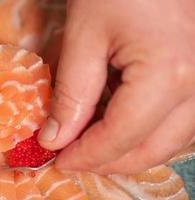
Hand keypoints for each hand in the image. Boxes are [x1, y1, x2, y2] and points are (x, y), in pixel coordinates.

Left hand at [38, 0, 194, 173]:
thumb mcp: (84, 36)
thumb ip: (71, 94)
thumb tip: (55, 139)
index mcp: (169, 75)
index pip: (120, 137)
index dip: (85, 156)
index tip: (57, 159)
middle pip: (150, 150)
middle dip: (106, 160)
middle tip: (71, 156)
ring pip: (168, 142)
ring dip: (127, 149)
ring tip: (89, 140)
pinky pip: (177, 122)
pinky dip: (144, 131)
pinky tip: (116, 120)